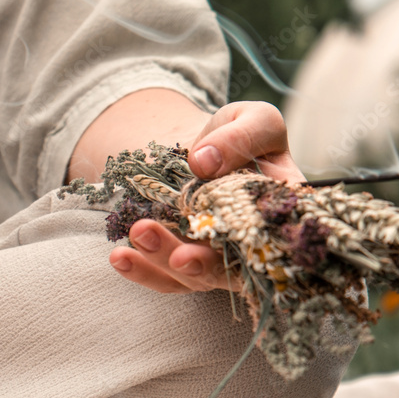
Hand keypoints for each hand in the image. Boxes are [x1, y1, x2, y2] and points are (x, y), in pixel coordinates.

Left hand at [109, 101, 302, 292]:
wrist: (203, 149)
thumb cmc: (240, 135)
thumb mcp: (253, 118)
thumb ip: (244, 134)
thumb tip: (205, 161)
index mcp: (278, 216)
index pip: (277, 244)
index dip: (258, 253)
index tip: (228, 239)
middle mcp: (250, 246)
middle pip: (232, 270)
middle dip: (203, 266)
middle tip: (180, 257)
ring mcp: (216, 258)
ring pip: (194, 277)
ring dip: (164, 263)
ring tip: (138, 234)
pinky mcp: (183, 261)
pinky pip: (165, 279)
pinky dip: (142, 272)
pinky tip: (119, 258)